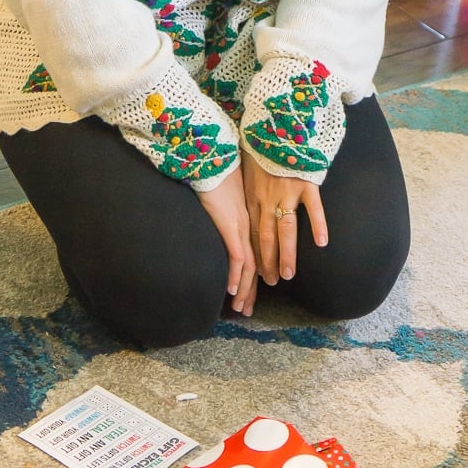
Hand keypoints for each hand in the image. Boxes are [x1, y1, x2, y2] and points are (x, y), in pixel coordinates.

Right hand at [196, 165, 257, 315]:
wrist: (213, 156)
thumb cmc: (217, 171)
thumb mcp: (225, 192)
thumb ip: (225, 207)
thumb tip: (217, 217)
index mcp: (247, 218)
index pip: (253, 253)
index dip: (253, 275)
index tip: (250, 292)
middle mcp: (247, 225)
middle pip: (253, 264)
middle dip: (250, 290)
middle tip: (247, 310)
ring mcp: (240, 225)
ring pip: (247, 265)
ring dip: (244, 289)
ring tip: (240, 307)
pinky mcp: (230, 224)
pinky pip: (236, 254)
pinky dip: (235, 273)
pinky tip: (232, 289)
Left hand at [241, 151, 327, 285]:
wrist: (274, 122)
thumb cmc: (259, 141)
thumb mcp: (244, 164)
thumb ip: (246, 182)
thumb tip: (238, 189)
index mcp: (252, 195)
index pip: (251, 232)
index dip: (254, 253)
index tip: (256, 272)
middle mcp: (267, 198)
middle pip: (266, 237)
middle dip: (268, 262)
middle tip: (272, 283)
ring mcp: (286, 192)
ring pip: (285, 230)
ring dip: (286, 254)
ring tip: (288, 275)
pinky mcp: (305, 183)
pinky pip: (312, 208)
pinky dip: (318, 225)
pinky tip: (322, 243)